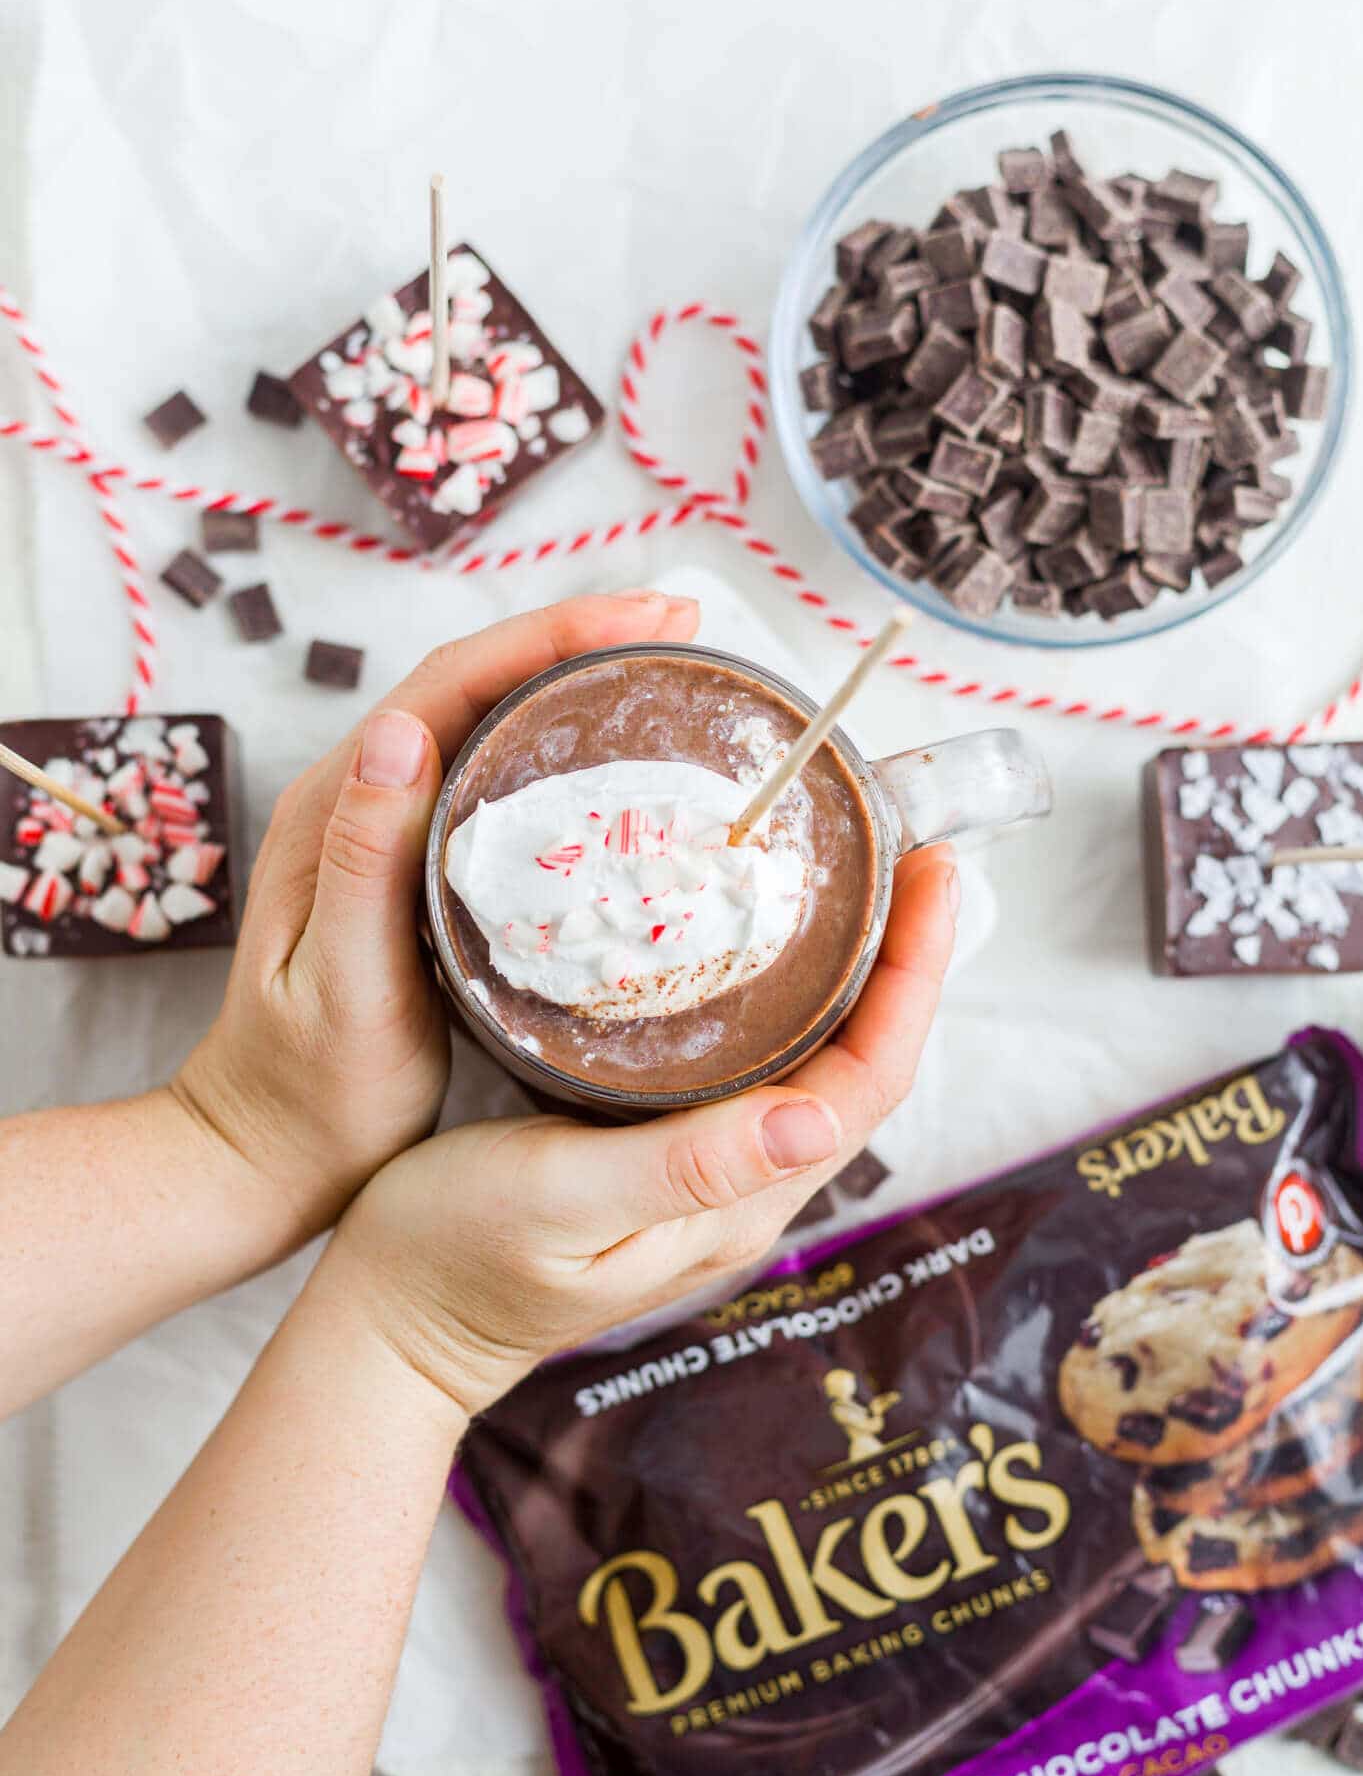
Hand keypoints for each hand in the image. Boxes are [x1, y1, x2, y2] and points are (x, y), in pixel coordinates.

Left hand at [172, 590, 700, 1262]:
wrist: (269, 1155)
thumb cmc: (312, 1092)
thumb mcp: (341, 985)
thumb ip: (363, 861)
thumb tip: (400, 728)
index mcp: (337, 807)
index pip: (450, 683)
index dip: (551, 636)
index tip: (646, 620)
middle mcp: (358, 800)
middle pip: (476, 682)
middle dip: (577, 640)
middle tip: (680, 628)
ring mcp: (385, 832)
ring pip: (486, 724)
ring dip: (571, 685)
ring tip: (664, 671)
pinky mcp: (412, 871)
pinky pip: (492, 782)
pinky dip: (556, 753)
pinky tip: (612, 764)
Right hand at [323, 844, 957, 1414]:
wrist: (388, 1324)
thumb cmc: (454, 1258)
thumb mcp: (560, 1199)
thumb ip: (684, 1165)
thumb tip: (815, 1113)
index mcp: (738, 1200)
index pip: (868, 1082)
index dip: (913, 978)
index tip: (930, 875)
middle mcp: (743, 1189)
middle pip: (859, 1063)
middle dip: (899, 957)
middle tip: (903, 848)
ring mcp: (709, 1175)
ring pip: (813, 1060)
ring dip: (851, 972)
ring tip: (854, 875)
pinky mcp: (665, 1154)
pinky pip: (755, 1063)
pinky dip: (782, 993)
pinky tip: (758, 941)